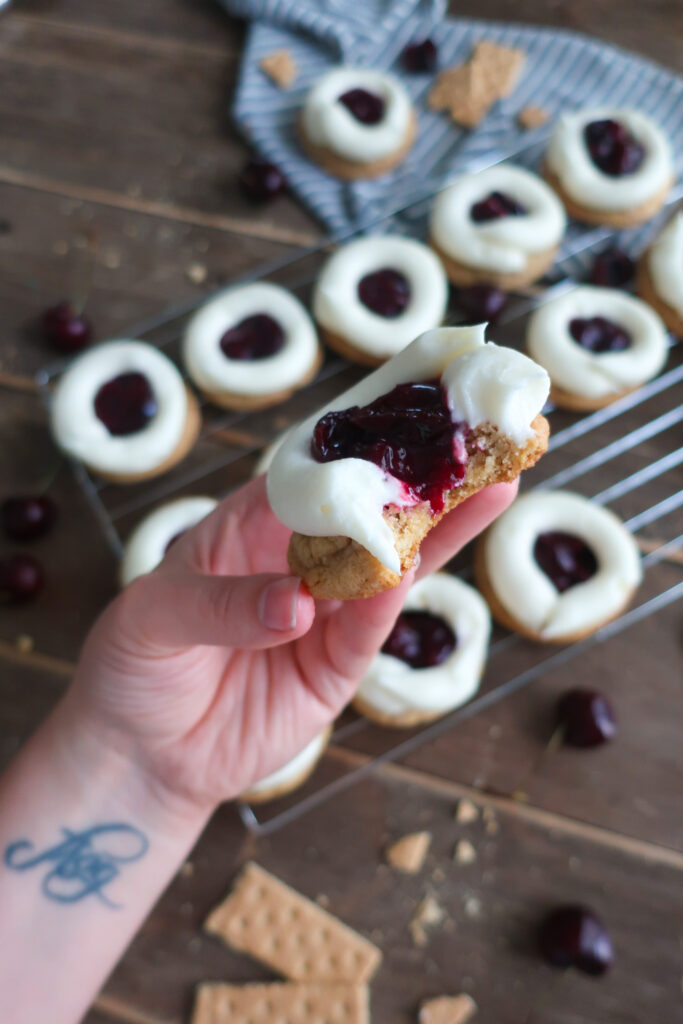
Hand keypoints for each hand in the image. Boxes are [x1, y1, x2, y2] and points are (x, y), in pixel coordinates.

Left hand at [64, 474, 516, 816]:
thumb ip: (223, 603)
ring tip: (493, 484)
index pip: (316, 467)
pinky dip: (393, 599)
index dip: (364, 433)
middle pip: (371, 509)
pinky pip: (371, 628)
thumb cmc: (135, 663)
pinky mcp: (337, 666)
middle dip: (425, 475)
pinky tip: (418, 564)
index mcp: (252, 523)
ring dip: (440, 528)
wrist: (141, 755)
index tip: (415, 399)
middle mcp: (298, 559)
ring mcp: (324, 612)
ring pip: (391, 563)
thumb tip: (297, 602)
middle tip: (485, 435)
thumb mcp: (155, 617)